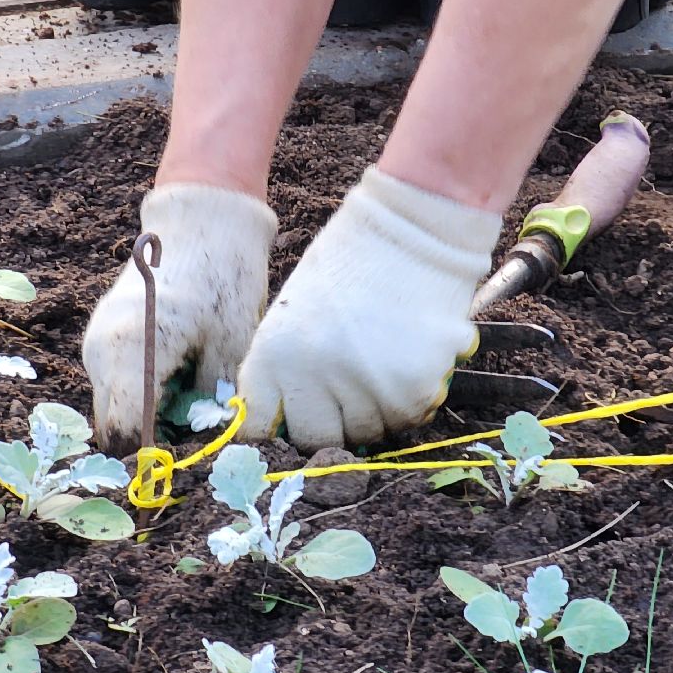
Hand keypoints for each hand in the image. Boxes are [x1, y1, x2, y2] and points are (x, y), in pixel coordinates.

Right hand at [83, 183, 276, 452]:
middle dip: (149, 446)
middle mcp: (101, 353)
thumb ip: (213, 402)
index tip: (184, 473)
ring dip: (145, 422)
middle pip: (114, 430)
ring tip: (191, 415)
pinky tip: (179, 388)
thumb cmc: (223, 279)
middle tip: (194, 450)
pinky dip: (142, 400)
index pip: (126, 434)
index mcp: (131, 354)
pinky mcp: (101, 341)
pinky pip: (115, 388)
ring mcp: (96, 346)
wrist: (201, 223)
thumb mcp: (231, 346)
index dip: (152, 462)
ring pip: (113, 411)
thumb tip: (204, 448)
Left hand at [237, 167, 500, 450]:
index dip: (278, 428)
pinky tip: (406, 363)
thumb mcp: (293, 314)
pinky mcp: (411, 390)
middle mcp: (313, 377)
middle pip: (315, 439)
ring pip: (365, 434)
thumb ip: (281, 369)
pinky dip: (407, 402)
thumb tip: (280, 422)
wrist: (412, 234)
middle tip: (346, 397)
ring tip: (380, 367)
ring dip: (372, 412)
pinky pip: (405, 420)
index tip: (294, 421)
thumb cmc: (349, 268)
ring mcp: (363, 387)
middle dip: (329, 425)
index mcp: (274, 355)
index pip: (261, 425)